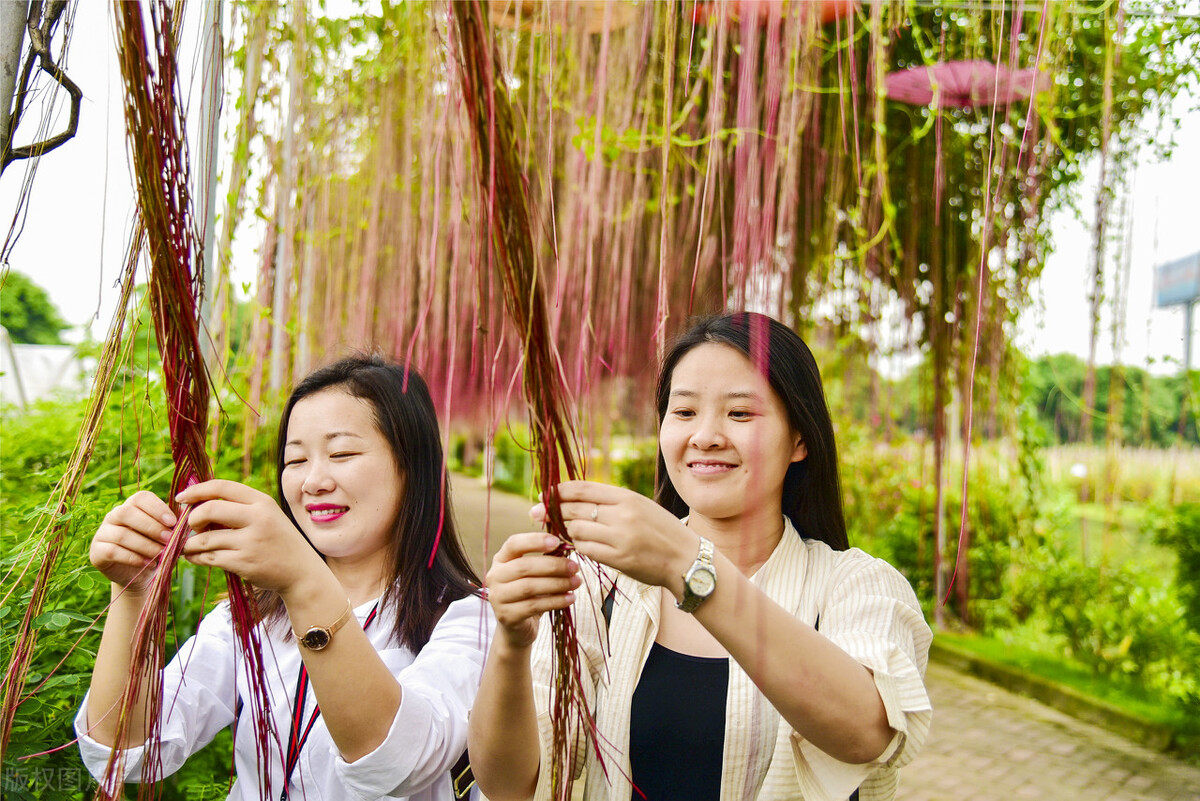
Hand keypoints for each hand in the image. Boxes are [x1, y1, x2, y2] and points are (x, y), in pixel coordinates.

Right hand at [90, 491, 176, 591]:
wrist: (140, 574)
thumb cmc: (156, 548)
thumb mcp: (167, 534)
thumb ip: (173, 523)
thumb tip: (186, 512)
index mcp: (132, 506)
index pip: (140, 497)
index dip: (157, 508)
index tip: (173, 523)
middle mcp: (113, 516)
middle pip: (127, 513)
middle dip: (151, 527)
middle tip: (168, 539)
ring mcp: (102, 533)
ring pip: (122, 534)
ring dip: (145, 545)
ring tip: (160, 553)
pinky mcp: (97, 552)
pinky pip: (113, 551)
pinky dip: (133, 557)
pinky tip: (147, 563)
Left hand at [179, 479, 325, 594]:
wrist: (301, 572)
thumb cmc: (279, 541)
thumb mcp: (267, 516)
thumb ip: (240, 508)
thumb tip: (197, 504)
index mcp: (262, 502)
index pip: (221, 487)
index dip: (196, 490)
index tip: (181, 498)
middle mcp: (257, 518)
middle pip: (209, 510)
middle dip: (192, 519)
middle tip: (192, 527)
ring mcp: (250, 542)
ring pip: (204, 539)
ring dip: (190, 543)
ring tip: (190, 546)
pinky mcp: (243, 563)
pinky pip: (208, 558)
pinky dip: (196, 558)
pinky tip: (195, 557)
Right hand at [484, 532, 579, 649]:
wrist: (518, 626)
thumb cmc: (529, 594)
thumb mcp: (534, 573)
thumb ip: (545, 559)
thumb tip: (568, 547)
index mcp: (501, 559)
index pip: (513, 544)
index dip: (535, 541)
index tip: (557, 542)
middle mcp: (495, 576)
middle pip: (524, 566)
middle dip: (553, 566)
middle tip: (574, 567)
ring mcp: (497, 597)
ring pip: (529, 587)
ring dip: (557, 584)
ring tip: (576, 582)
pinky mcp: (506, 616)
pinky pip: (533, 606)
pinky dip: (555, 601)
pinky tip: (570, 598)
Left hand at [538, 480, 695, 593]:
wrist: (686, 559)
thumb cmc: (661, 531)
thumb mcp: (640, 506)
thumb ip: (611, 502)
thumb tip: (574, 498)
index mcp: (626, 497)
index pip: (582, 489)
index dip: (558, 492)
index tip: (544, 495)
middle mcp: (622, 515)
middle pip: (574, 509)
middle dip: (552, 512)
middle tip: (539, 514)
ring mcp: (621, 538)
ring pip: (576, 531)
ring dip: (566, 532)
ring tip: (564, 533)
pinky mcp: (619, 560)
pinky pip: (586, 550)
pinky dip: (579, 548)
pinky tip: (580, 546)